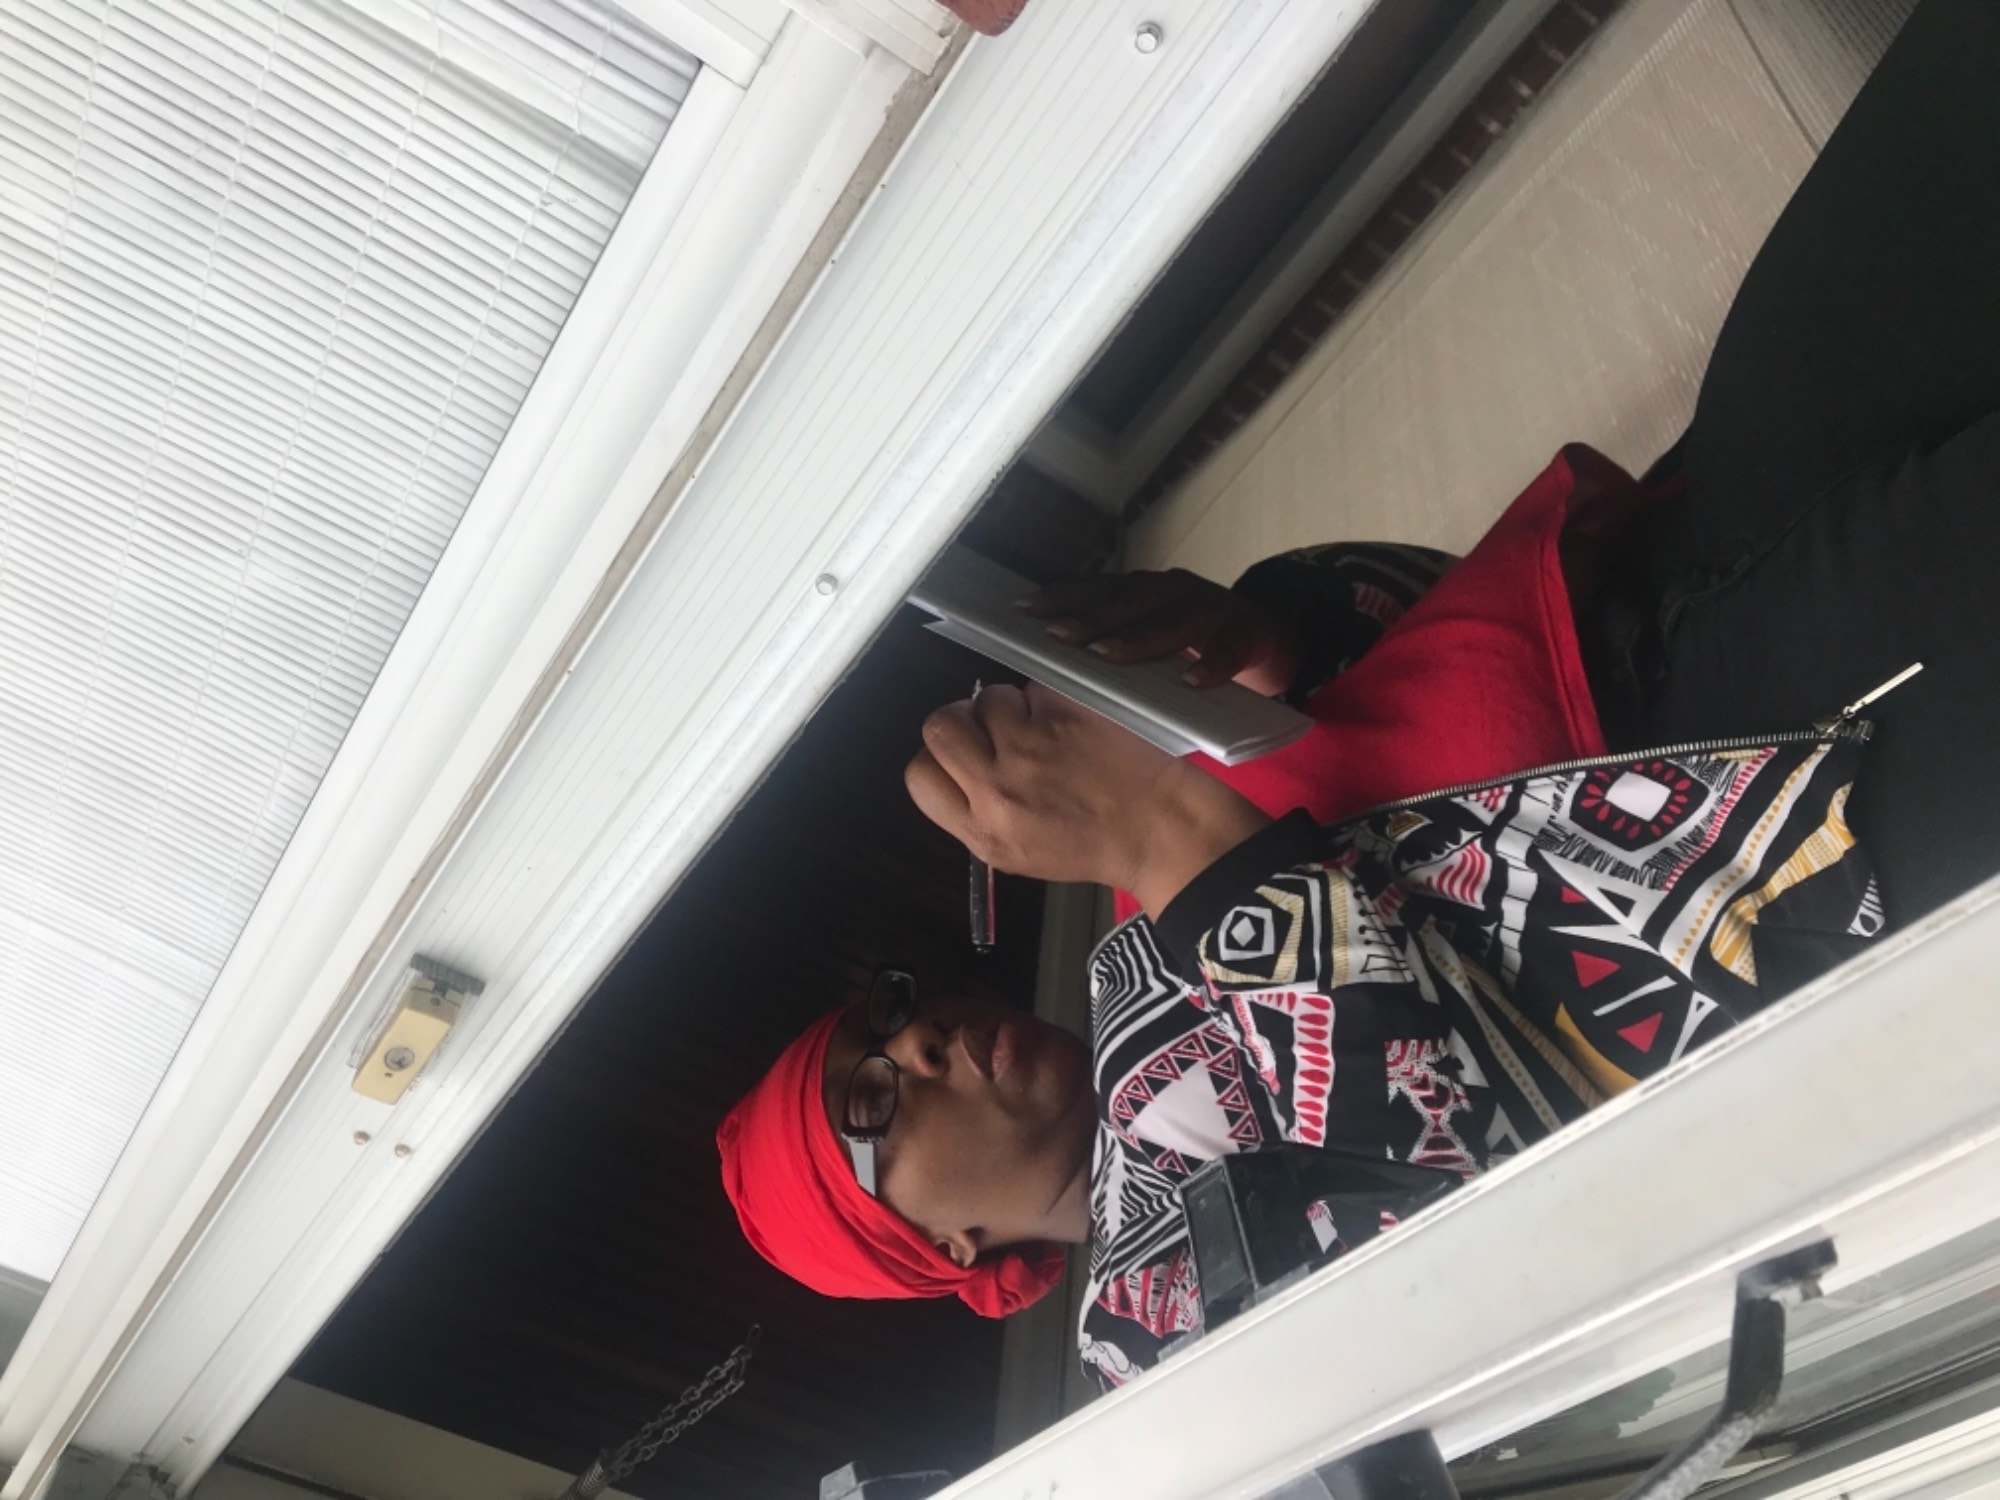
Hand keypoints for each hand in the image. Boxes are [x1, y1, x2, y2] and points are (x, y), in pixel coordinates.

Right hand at [905, 683, 1268, 917]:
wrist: (1161, 830)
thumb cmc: (1096, 842)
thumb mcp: (1018, 854)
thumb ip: (977, 813)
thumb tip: (951, 768)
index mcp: (983, 830)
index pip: (920, 775)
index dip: (938, 759)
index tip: (963, 756)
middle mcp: (999, 788)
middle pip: (940, 724)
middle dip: (963, 720)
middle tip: (996, 731)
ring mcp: (1032, 746)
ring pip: (988, 698)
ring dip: (1012, 707)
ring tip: (1046, 731)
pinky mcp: (1065, 713)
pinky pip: (1033, 687)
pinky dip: (1050, 700)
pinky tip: (1074, 726)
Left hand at [1017, 569, 1299, 694]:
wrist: (1266, 634)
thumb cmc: (1192, 642)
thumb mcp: (1151, 634)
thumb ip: (1114, 643)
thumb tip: (1050, 669)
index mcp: (1144, 591)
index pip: (1097, 589)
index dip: (1062, 596)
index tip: (1025, 609)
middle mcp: (1172, 591)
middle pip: (1127, 602)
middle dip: (1091, 617)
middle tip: (1059, 635)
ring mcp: (1209, 609)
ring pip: (1171, 621)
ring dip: (1139, 638)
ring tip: (1108, 656)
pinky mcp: (1243, 635)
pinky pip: (1226, 650)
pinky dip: (1210, 665)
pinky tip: (1191, 682)